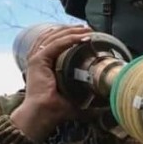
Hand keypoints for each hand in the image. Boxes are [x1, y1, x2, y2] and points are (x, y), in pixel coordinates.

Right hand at [10, 25, 91, 141]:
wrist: (42, 115)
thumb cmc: (54, 110)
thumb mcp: (75, 101)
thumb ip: (89, 103)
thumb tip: (105, 108)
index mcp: (45, 65)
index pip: (56, 43)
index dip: (71, 37)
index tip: (87, 35)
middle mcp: (39, 59)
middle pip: (55, 37)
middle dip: (73, 30)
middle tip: (89, 29)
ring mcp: (37, 59)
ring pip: (56, 37)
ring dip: (73, 32)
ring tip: (87, 30)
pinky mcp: (38, 61)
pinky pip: (55, 44)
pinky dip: (69, 39)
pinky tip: (82, 37)